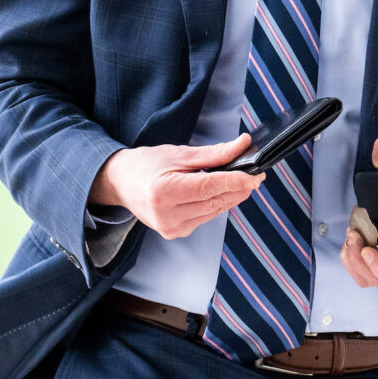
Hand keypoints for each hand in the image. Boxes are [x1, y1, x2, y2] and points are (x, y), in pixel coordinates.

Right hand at [89, 133, 263, 239]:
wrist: (121, 183)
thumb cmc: (147, 164)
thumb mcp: (179, 153)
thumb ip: (213, 154)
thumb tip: (242, 146)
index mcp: (164, 191)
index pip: (209, 187)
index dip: (235, 181)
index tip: (255, 174)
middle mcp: (166, 214)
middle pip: (214, 201)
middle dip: (238, 188)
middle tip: (256, 174)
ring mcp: (170, 228)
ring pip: (213, 212)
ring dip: (231, 197)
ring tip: (243, 180)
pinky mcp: (175, 233)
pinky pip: (205, 217)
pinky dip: (216, 204)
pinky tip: (221, 192)